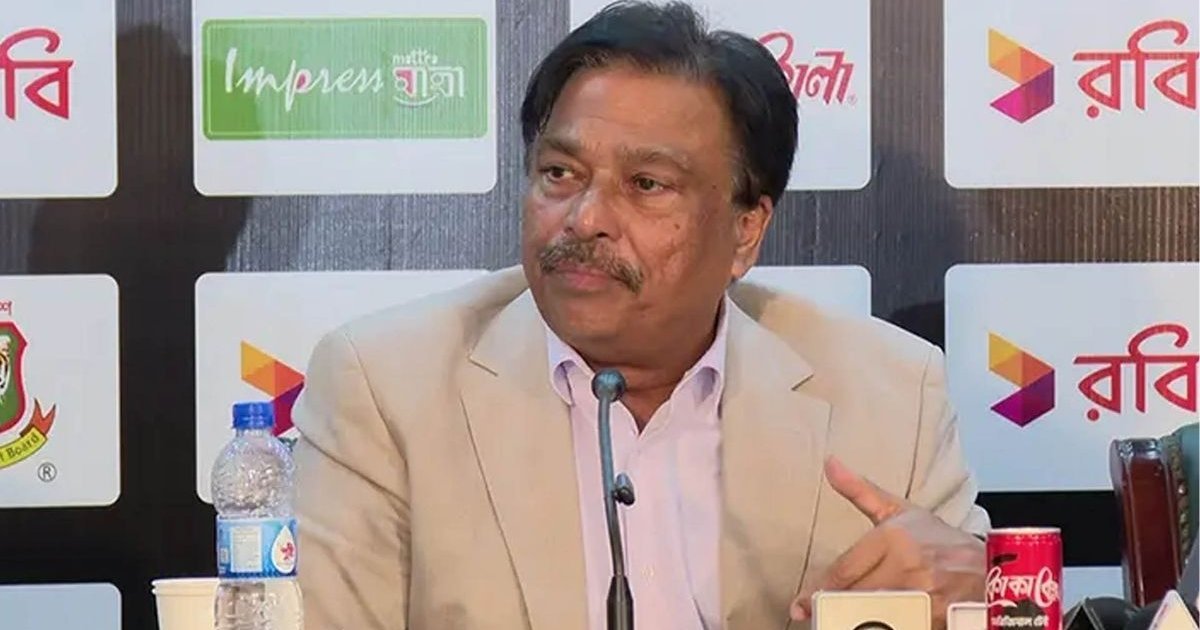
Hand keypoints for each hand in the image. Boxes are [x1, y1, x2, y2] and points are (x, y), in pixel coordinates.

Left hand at [789, 456, 984, 628]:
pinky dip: (886, 625)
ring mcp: (925, 594)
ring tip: (841, 621)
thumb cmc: (938, 538)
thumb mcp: (899, 510)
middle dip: (832, 608)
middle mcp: (908, 565)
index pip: (844, 570)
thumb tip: (829, 463)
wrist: (990, 563)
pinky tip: (875, 624)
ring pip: (876, 615)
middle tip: (816, 615)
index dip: (818, 589)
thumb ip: (860, 491)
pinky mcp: (938, 617)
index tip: (800, 604)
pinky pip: (902, 623)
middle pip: (855, 596)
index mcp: (893, 536)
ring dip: (856, 621)